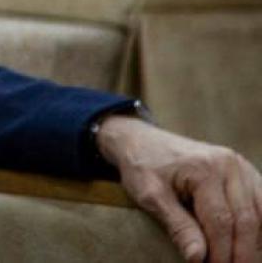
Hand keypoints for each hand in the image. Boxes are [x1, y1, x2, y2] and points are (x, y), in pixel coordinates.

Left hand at [99, 116, 261, 262]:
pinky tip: (251, 244)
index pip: (221, 221)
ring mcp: (241, 167)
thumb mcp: (150, 196)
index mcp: (205, 168)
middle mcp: (229, 165)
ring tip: (242, 261)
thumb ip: (177, 226)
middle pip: (247, 220)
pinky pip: (261, 204)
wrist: (142, 141)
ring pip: (261, 214)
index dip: (221, 252)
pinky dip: (259, 227)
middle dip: (242, 253)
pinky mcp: (245, 173)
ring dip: (255, 243)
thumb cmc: (143, 167)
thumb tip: (198, 258)